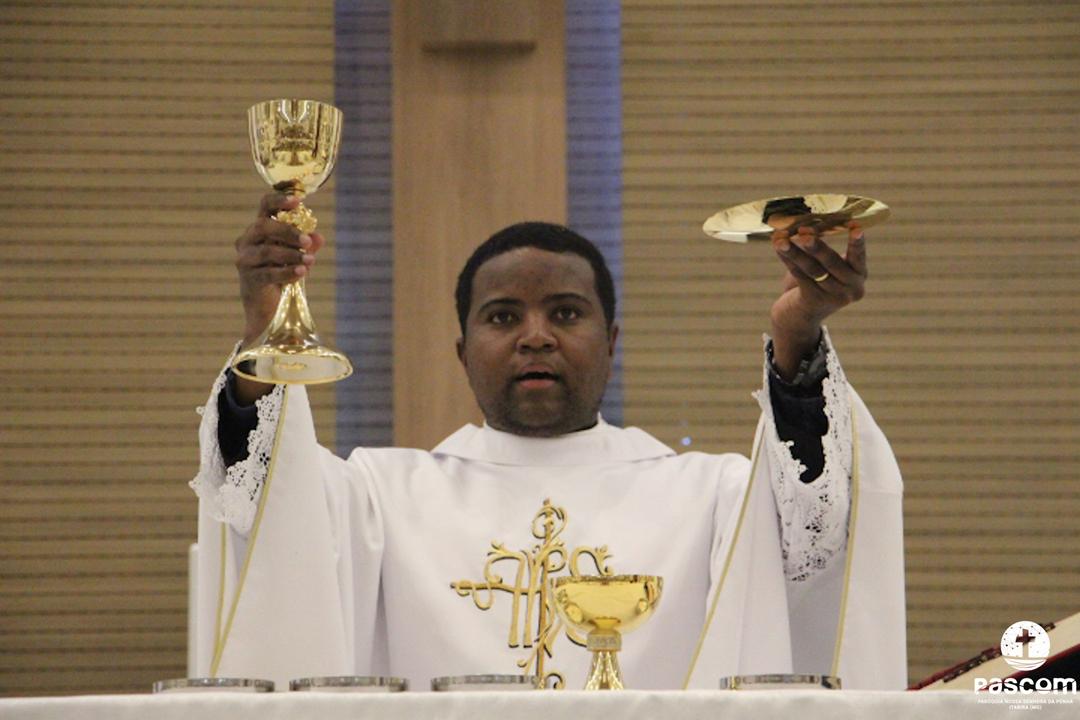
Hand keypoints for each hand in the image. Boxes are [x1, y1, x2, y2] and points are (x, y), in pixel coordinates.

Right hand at [234, 191, 324, 344]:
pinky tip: (303, 272)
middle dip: (287, 230)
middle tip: (306, 240)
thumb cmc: (283, 275)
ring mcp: (245, 260)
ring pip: (267, 251)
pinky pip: (269, 273)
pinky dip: (287, 271)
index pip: (264, 207)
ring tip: (311, 260)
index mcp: (259, 229)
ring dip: (291, 254)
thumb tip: (319, 236)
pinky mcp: (249, 280)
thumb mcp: (298, 257)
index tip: (298, 200)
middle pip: (263, 226)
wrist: (270, 309)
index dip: (279, 200)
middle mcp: (247, 241)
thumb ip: (308, 246)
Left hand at [768, 222, 867, 379]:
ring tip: (782, 238)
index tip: (855, 226)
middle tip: (804, 230)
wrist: (799, 316)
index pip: (859, 257)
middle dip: (816, 245)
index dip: (857, 243)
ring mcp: (834, 298)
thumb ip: (820, 249)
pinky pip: (799, 276)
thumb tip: (803, 224)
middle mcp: (852, 288)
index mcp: (860, 274)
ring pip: (812, 269)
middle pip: (832, 263)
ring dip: (795, 251)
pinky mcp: (814, 302)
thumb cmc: (815, 281)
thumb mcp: (826, 266)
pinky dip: (788, 260)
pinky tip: (778, 247)